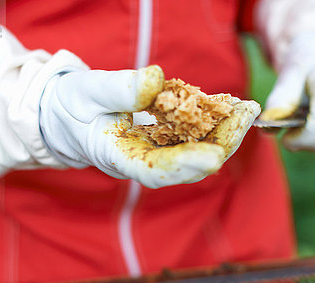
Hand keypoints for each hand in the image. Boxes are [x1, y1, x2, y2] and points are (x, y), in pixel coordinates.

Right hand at [39, 65, 259, 188]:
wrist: (67, 113)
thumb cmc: (71, 105)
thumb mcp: (86, 91)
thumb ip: (118, 89)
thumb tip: (156, 80)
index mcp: (119, 158)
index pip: (155, 170)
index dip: (185, 165)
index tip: (214, 156)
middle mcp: (143, 162)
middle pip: (186, 165)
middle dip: (219, 144)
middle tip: (245, 118)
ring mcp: (156, 153)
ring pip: (195, 151)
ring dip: (223, 133)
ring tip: (247, 109)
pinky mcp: (164, 139)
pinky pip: (192, 135)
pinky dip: (212, 121)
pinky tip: (231, 105)